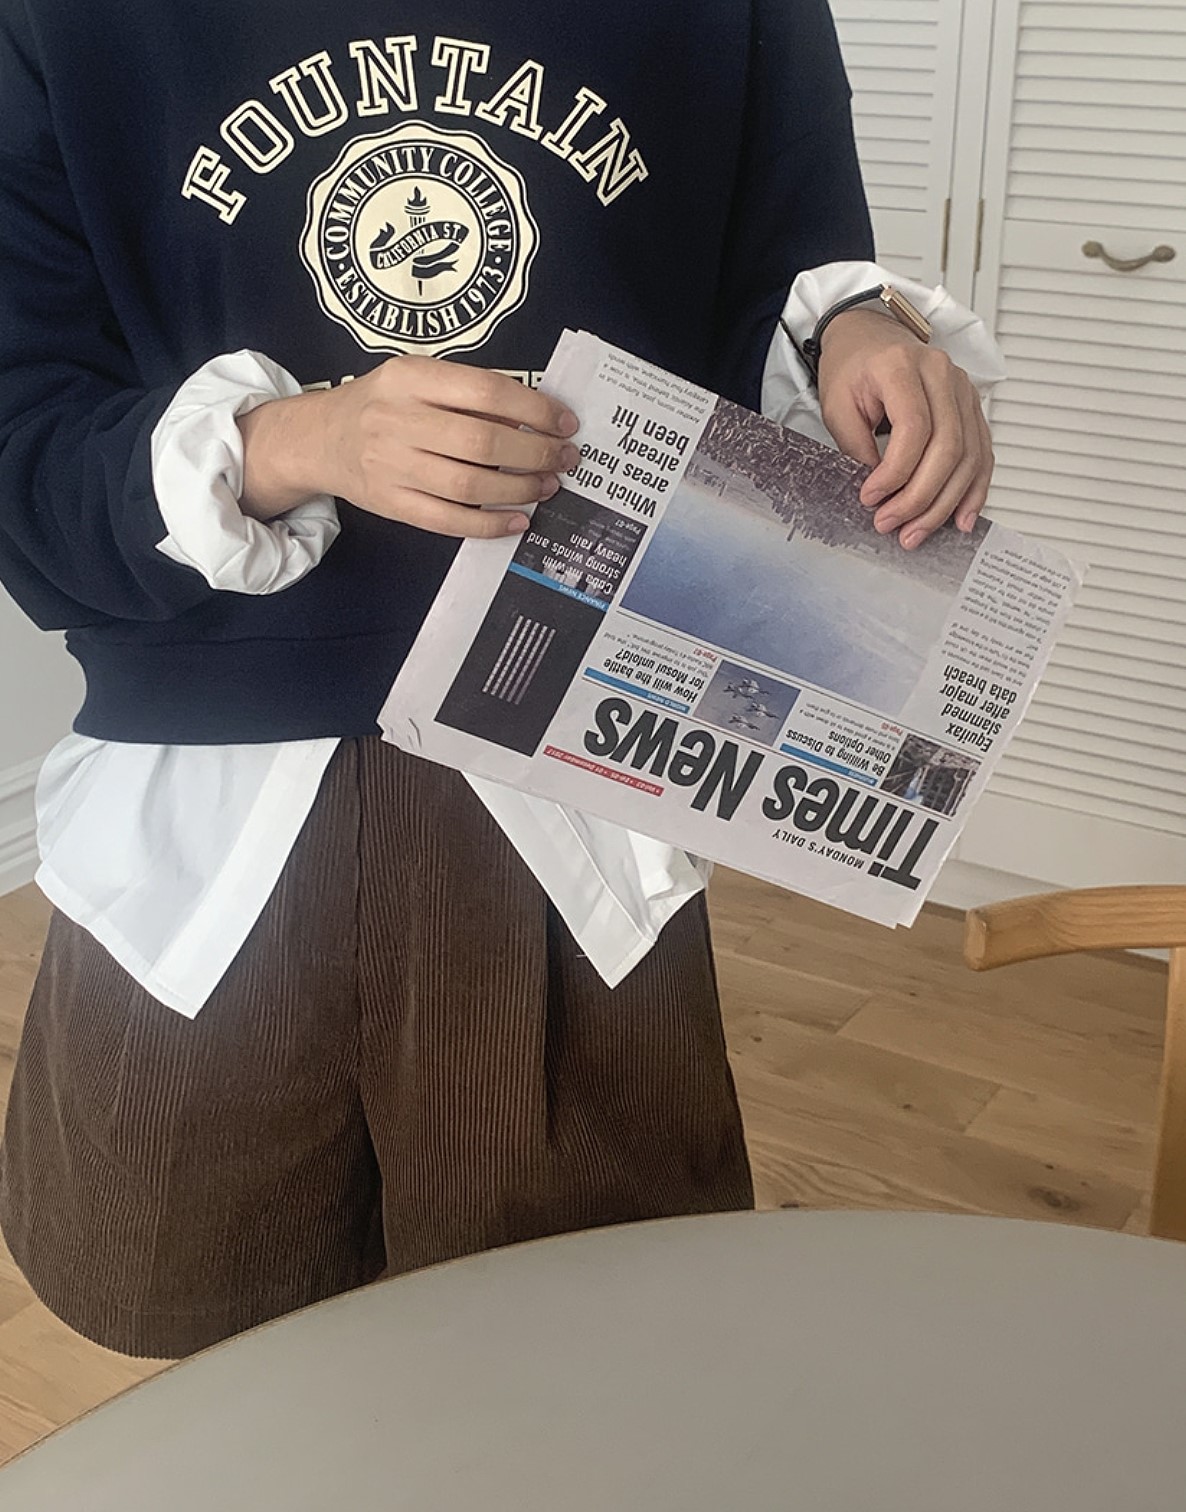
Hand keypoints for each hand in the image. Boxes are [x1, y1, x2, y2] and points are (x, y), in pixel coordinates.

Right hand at [238, 356, 579, 538]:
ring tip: (546, 487)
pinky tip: (517, 522)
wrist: (319, 439)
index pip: (485, 390)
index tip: (565, 423)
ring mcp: (392, 466)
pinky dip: (489, 525)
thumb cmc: (382, 405)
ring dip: (519, 489)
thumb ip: (469, 393)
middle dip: (535, 453)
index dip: (534, 408)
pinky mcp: (391, 504)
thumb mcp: (418, 379)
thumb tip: (534, 418)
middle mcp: (398, 420)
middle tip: (564, 460)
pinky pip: (448, 521)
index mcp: (411, 378)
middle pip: (482, 441)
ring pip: (469, 485)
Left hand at [816, 308, 994, 549]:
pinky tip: (960, 518)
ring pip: (969, 457)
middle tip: (893, 525)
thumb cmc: (851, 367)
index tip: (871, 499)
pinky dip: (974, 490)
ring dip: (944, 503)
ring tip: (916, 532)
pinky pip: (983, 454)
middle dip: (920, 497)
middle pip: (948, 447)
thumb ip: (856, 447)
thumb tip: (879, 494)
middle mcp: (942, 374)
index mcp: (903, 366)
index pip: (914, 429)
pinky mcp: (972, 409)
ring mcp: (963, 391)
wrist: (868, 337)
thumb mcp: (837, 405)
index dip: (895, 473)